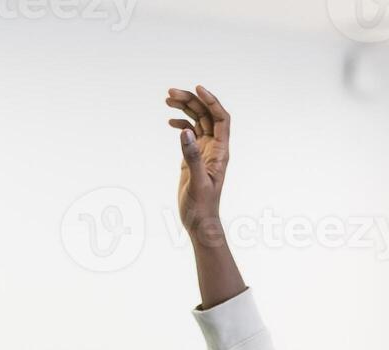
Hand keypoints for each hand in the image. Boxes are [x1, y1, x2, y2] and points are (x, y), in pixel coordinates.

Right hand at [166, 86, 230, 247]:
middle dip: (191, 101)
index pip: (221, 118)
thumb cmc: (202, 207)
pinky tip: (169, 122)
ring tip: (167, 100)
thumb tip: (185, 131)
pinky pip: (189, 134)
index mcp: (220, 152)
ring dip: (184, 109)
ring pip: (196, 122)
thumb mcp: (197, 182)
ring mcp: (204, 152)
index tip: (197, 88)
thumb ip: (191, 156)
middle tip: (170, 93)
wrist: (200, 222)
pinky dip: (181, 125)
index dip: (211, 101)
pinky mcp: (193, 158)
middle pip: (206, 116)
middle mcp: (214, 148)